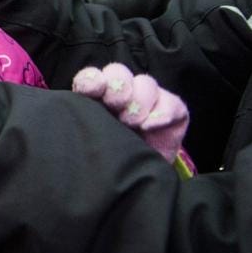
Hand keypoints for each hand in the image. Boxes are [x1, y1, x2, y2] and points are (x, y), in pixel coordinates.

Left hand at [72, 64, 188, 163]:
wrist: (140, 179)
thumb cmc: (109, 155)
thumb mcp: (92, 139)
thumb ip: (84, 123)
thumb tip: (78, 116)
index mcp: (95, 96)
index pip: (91, 77)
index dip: (91, 80)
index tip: (91, 90)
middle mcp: (121, 91)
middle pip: (119, 73)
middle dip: (117, 87)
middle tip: (115, 106)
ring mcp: (149, 97)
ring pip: (146, 83)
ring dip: (139, 102)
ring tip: (133, 124)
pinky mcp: (173, 108)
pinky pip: (172, 103)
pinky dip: (162, 113)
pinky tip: (150, 125)